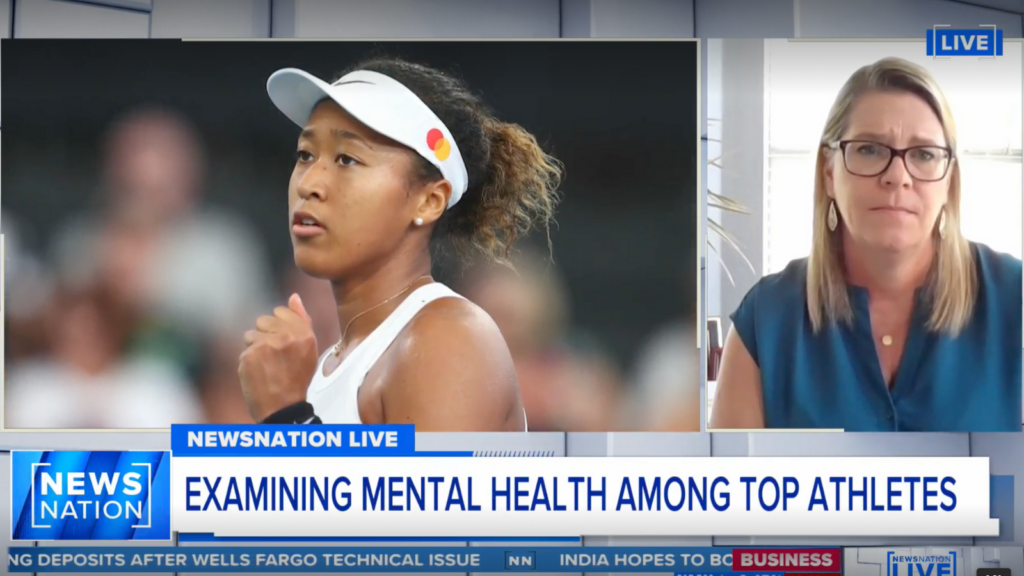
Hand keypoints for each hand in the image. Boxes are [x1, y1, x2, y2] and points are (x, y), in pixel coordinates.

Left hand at [239, 294, 318, 421]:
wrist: (283, 408)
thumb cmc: (296, 378)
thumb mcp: (308, 348)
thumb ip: (302, 320)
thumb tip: (294, 296)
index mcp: (304, 333)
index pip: (281, 311)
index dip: (278, 327)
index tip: (282, 343)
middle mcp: (286, 336)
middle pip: (263, 320)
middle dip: (265, 335)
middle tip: (274, 356)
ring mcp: (266, 345)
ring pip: (250, 335)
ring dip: (255, 348)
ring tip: (266, 365)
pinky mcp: (249, 356)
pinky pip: (244, 350)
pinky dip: (248, 362)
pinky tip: (258, 373)